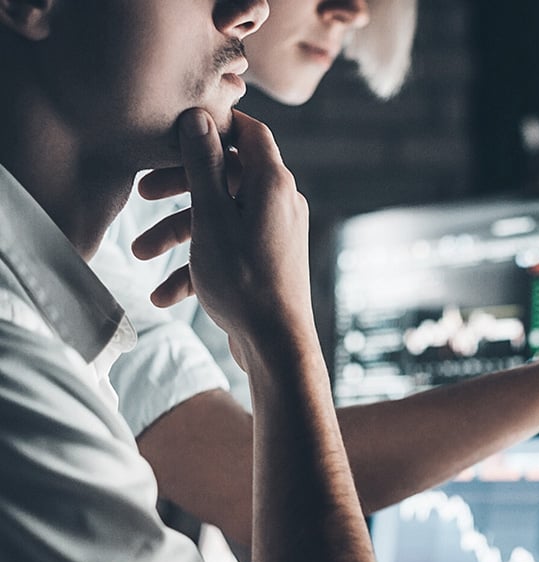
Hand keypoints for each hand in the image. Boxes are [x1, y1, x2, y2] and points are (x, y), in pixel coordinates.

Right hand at [130, 108, 317, 365]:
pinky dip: (196, 267)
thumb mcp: (212, 217)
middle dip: (179, 185)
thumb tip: (200, 117)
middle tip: (141, 193)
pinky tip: (163, 297)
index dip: (213, 125)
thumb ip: (204, 166)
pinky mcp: (265, 264)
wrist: (276, 348)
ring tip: (138, 255)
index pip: (248, 133)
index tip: (176, 129)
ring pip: (219, 218)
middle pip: (225, 177)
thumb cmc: (244, 281)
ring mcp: (274, 236)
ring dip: (177, 234)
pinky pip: (227, 252)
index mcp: (273, 184)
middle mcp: (280, 205)